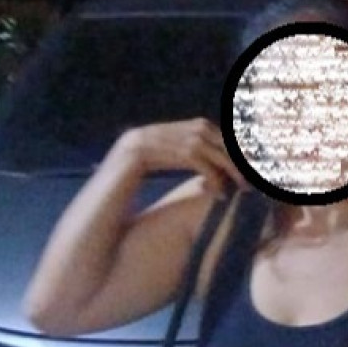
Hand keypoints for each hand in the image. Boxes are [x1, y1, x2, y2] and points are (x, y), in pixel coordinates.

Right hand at [115, 118, 244, 195]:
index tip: (250, 163)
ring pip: (199, 143)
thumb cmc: (127, 203)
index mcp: (154, 135)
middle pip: (204, 132)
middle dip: (232, 153)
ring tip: (242, 185)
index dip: (228, 145)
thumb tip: (217, 172)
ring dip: (226, 165)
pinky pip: (186, 157)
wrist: (94, 216)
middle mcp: (147, 132)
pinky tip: (219, 191)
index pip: (202, 130)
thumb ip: (183, 166)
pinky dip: (209, 173)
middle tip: (253, 175)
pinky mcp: (138, 153)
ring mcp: (140, 140)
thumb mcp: (159, 177)